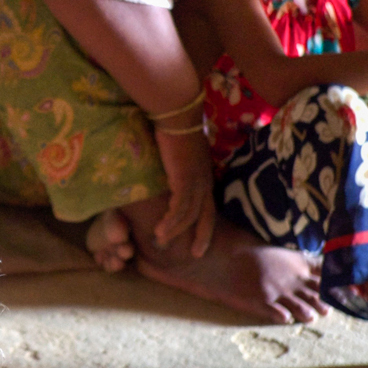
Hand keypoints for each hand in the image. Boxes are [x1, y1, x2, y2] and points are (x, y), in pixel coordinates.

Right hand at [153, 125, 214, 257]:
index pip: (208, 203)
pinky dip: (170, 222)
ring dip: (176, 231)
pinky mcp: (185, 180)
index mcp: (204, 174)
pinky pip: (178, 208)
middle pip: (206, 215)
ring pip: (190, 215)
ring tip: (162, 242)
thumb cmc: (174, 126)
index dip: (205, 222)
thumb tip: (166, 168)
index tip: (200, 236)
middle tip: (196, 254)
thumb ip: (175, 162)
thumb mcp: (178, 150)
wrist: (176, 114)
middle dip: (202, 236)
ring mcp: (196, 181)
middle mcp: (204, 180)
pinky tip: (160, 230)